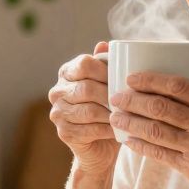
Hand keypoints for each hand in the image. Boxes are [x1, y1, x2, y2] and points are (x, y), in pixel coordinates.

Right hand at [48, 41, 118, 174]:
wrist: (100, 144)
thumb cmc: (107, 108)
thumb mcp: (108, 83)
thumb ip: (106, 64)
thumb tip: (104, 44)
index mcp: (67, 72)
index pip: (84, 64)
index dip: (105, 70)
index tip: (124, 78)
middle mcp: (57, 91)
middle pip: (87, 89)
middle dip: (111, 95)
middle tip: (131, 101)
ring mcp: (58, 112)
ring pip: (89, 111)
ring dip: (111, 114)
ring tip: (127, 115)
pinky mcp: (63, 132)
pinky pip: (89, 130)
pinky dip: (107, 130)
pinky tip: (118, 130)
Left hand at [110, 71, 188, 188]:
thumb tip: (163, 87)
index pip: (177, 85)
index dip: (150, 80)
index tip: (131, 78)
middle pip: (160, 107)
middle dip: (132, 100)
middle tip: (115, 97)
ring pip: (154, 130)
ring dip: (130, 122)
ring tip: (115, 117)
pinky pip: (159, 154)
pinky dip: (140, 145)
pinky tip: (128, 139)